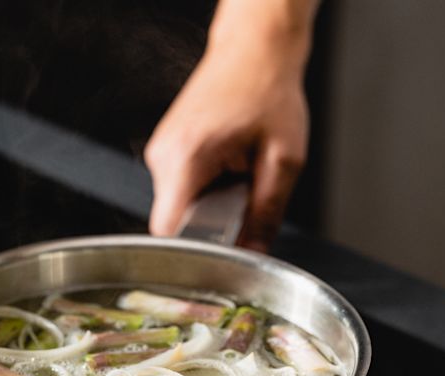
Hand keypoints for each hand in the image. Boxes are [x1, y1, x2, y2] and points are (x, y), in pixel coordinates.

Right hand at [145, 0, 316, 251]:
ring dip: (209, 205)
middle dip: (209, 226)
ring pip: (178, 207)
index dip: (192, 251)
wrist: (254, 51)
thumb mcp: (282, 160)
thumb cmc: (267, 91)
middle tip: (242, 201)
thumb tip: (255, 254)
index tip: (217, 253)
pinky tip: (227, 168)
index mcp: (187, 156)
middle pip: (175, 222)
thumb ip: (267, 213)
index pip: (167, 230)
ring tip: (237, 176)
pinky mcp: (167, 150)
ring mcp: (162, 152)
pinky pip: (180, 190)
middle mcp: (165, 155)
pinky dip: (205, 190)